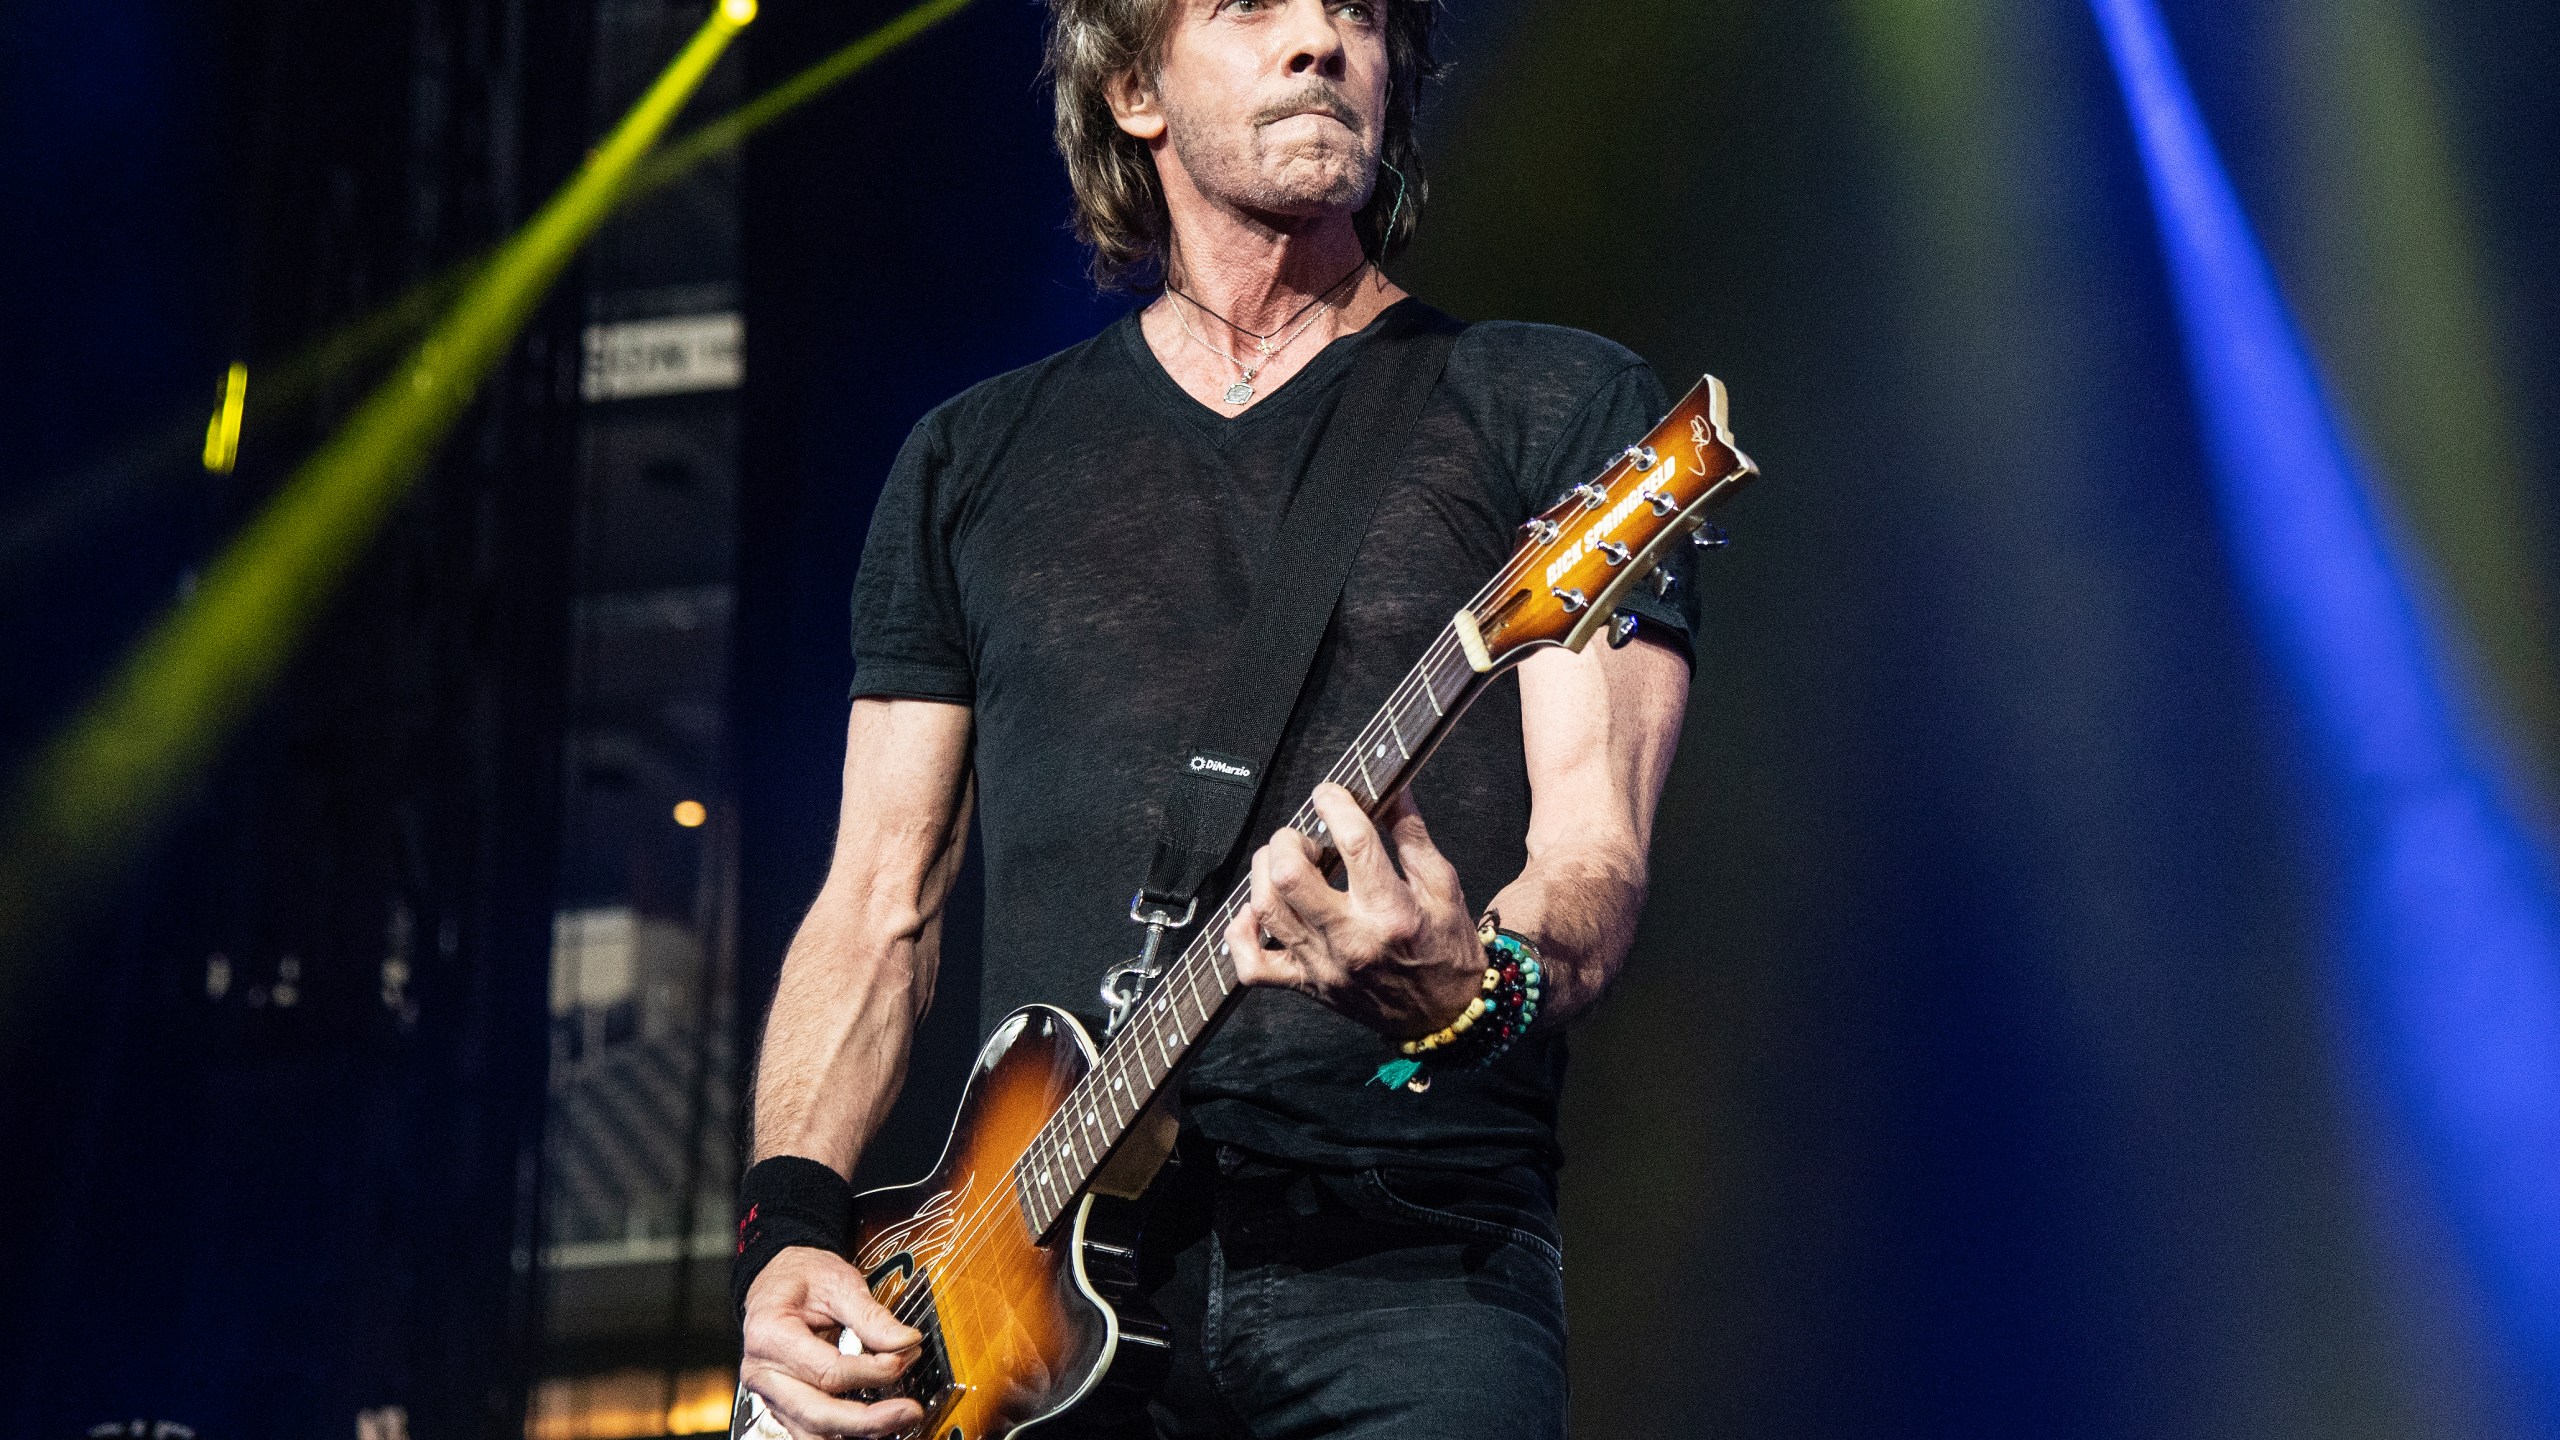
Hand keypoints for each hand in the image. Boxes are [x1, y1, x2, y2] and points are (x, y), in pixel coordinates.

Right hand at [739, 1245, 924, 1437]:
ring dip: (857, 1433)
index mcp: (770, 1335)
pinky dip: (843, 1433)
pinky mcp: (783, 1405)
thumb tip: (905, 1341)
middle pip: (816, 1413)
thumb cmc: (802, 1277)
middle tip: (909, 1411)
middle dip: (866, 1420)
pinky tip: (874, 1426)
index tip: (903, 1358)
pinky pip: (811, 1430)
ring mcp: (770, 1393)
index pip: (827, 1371)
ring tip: (897, 1421)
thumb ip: (871, 1315)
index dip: (871, 1371)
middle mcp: (762, 1372)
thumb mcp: (838, 1282)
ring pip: (812, 1432)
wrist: (778, 1278)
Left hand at [1226, 784, 1482, 1038]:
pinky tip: (1257, 912)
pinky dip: (1241, 933)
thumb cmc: (1445, 949)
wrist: (1442, 1016)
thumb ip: (1413, 835)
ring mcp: (1322, 965)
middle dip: (1289, 840)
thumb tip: (1394, 789)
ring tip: (1286, 864)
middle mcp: (1352, 939)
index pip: (1354, 842)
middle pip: (1289, 876)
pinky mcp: (1305, 984)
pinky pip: (1252, 965)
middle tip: (1307, 839)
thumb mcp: (1444, 887)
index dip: (1335, 804)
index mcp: (1392, 911)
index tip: (1331, 793)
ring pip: (1266, 908)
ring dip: (1264, 872)